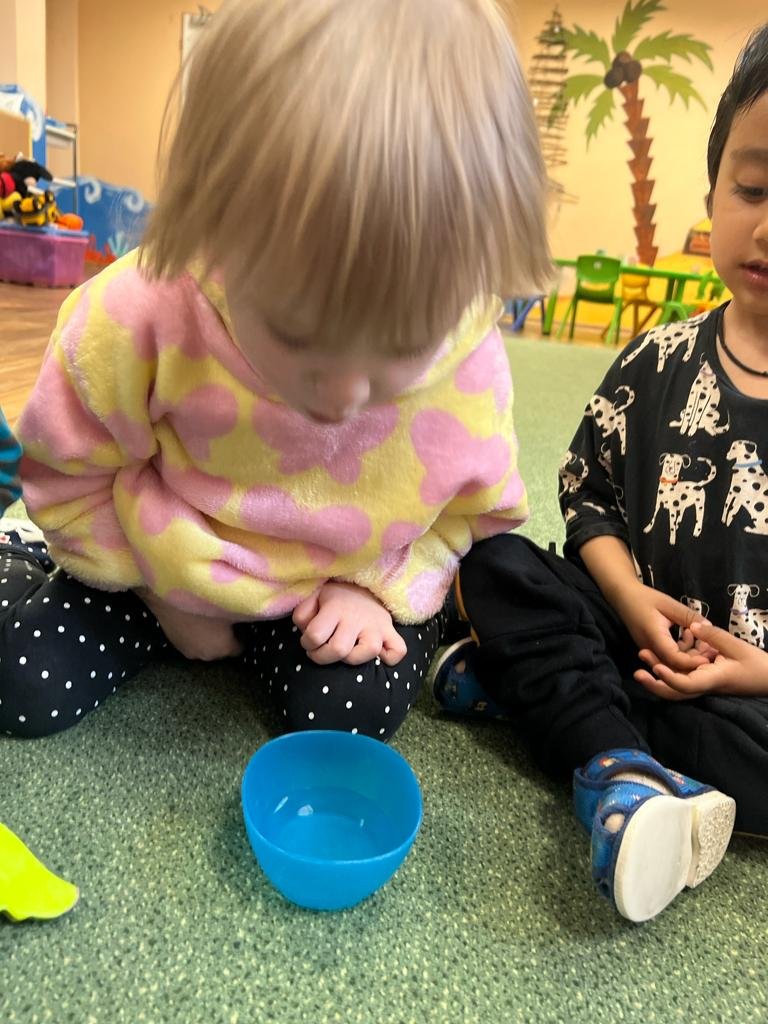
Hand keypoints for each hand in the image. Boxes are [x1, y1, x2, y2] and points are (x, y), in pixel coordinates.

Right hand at [136, 589, 241, 660]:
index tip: (246, 618)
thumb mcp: (234, 602)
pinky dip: (196, 628)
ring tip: (213, 609)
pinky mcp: (171, 639)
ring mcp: (184, 649)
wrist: (162, 589)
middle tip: (230, 611)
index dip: (245, 633)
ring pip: (205, 642)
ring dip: (209, 631)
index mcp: (221, 650)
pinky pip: (192, 636)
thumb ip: (249, 613)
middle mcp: (203, 656)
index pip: (240, 648)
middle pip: (221, 646)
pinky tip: (196, 611)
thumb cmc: (204, 596)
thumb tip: (259, 612)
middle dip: (227, 633)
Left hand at [292, 582, 406, 665]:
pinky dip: (389, 658)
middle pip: (339, 649)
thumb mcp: (313, 598)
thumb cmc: (334, 597)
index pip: (316, 635)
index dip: (307, 643)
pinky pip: (398, 650)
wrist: (363, 585)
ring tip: (345, 652)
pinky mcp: (391, 632)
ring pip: (369, 651)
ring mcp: (376, 626)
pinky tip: (375, 655)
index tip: (308, 641)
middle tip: (321, 650)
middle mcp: (357, 617)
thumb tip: (306, 631)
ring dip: (353, 658)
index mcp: (335, 607)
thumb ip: (303, 614)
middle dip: (323, 657)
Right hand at [612, 582, 709, 674]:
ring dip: (688, 654)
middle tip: (711, 652)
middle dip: (693, 661)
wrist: (623, 597)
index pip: (674, 657)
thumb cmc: (645, 598)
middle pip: (673, 665)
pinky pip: (667, 656)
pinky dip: (681, 650)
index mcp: (654, 636)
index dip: (692, 661)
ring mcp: (649, 649)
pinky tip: (688, 635)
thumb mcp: (669, 604)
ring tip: (703, 641)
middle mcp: (650, 648)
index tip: (709, 658)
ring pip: (671, 662)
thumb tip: (709, 627)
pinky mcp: (650, 648)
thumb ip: (688, 616)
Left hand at [635, 620, 767, 699]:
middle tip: (637, 671)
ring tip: (643, 656)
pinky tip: (660, 654)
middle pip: (675, 692)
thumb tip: (692, 628)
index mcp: (712, 679)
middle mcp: (704, 685)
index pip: (687, 685)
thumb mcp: (737, 647)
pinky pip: (683, 676)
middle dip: (655, 683)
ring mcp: (702, 682)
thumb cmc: (756, 665)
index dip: (670, 678)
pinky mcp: (703, 677)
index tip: (656, 666)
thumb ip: (714, 637)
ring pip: (676, 684)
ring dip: (658, 673)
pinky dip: (671, 667)